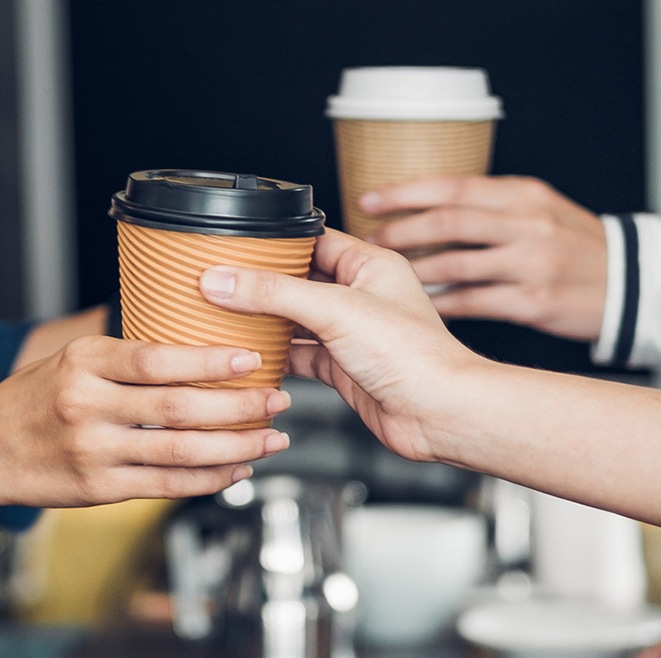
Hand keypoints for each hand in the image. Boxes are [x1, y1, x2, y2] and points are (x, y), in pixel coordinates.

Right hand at [0, 336, 292, 507]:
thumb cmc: (31, 400)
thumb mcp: (69, 359)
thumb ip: (124, 357)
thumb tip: (195, 345)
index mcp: (83, 362)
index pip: (157, 359)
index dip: (209, 361)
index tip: (250, 359)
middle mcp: (86, 405)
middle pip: (177, 406)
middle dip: (238, 406)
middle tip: (277, 399)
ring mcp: (92, 450)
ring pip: (179, 450)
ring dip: (235, 446)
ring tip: (271, 439)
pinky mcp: (97, 489)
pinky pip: (165, 486)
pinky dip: (207, 479)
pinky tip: (235, 469)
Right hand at [199, 229, 486, 462]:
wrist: (439, 414)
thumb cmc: (414, 356)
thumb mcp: (335, 310)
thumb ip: (275, 293)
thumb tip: (224, 280)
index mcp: (370, 265)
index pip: (312, 240)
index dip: (274, 242)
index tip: (235, 246)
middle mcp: (361, 296)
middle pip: (298, 281)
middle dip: (262, 284)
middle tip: (221, 281)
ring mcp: (351, 334)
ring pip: (296, 320)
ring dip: (265, 321)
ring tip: (225, 315)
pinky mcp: (343, 369)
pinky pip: (300, 355)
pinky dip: (276, 356)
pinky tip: (251, 355)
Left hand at [360, 176, 606, 340]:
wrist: (632, 283)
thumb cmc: (576, 244)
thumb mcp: (540, 207)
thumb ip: (491, 204)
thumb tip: (425, 204)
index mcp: (524, 195)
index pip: (453, 186)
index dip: (405, 192)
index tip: (369, 199)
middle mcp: (528, 225)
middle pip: (449, 222)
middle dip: (400, 231)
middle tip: (368, 241)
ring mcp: (531, 265)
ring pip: (455, 264)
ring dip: (413, 270)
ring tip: (386, 276)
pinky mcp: (533, 302)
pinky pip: (472, 303)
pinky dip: (440, 304)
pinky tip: (419, 305)